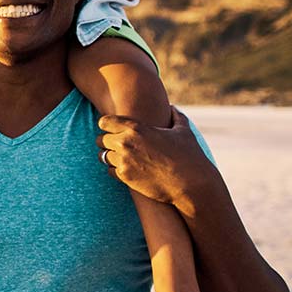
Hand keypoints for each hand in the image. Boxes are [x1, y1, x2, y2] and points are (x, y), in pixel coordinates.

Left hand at [97, 108, 215, 207]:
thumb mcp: (184, 131)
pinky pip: (109, 171)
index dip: (107, 125)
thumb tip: (172, 107)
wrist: (191, 184)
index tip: (112, 129)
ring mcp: (124, 160)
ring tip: (121, 158)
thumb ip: (176, 116)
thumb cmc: (190, 156)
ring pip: (102, 156)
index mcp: (136, 128)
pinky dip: (116, 170)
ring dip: (110, 156)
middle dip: (107, 142)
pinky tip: (127, 169)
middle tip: (117, 145)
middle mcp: (126, 143)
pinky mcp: (125, 177)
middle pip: (100, 139)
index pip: (104, 122)